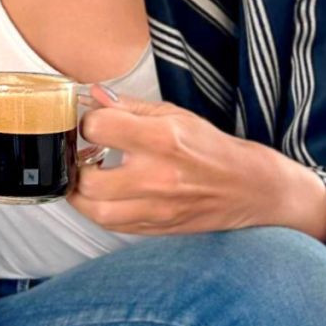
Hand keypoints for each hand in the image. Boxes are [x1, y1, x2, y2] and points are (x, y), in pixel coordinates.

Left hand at [71, 85, 274, 233]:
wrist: (248, 187)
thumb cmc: (211, 148)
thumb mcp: (174, 115)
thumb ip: (130, 107)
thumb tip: (94, 96)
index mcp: (162, 139)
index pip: (99, 128)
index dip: (87, 122)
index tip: (92, 124)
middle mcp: (158, 177)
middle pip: (89, 178)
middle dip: (77, 163)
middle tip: (82, 154)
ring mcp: (156, 209)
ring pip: (96, 211)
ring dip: (81, 193)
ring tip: (86, 177)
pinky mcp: (157, 229)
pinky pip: (112, 226)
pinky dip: (99, 211)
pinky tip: (103, 195)